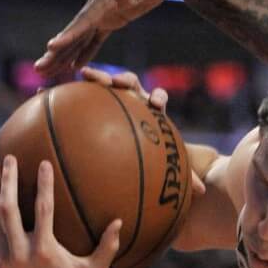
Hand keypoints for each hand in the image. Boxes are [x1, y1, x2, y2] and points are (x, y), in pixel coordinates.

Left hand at [0, 157, 119, 267]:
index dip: (44, 185)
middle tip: (10, 159)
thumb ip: (108, 246)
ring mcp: (5, 258)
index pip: (43, 211)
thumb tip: (119, 221)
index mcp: (46, 252)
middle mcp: (21, 254)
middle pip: (8, 210)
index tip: (44, 164)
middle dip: (8, 182)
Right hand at [35, 0, 190, 77]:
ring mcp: (104, 12)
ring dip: (63, 54)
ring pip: (79, 37)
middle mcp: (99, 6)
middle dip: (57, 51)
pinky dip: (83, 52)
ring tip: (46, 70)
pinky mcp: (112, 19)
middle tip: (39, 68)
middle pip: (74, 32)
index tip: (51, 47)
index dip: (68, 36)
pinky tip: (74, 66)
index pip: (83, 21)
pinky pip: (94, 39)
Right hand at [79, 67, 204, 196]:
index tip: (155, 103)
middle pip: (132, 83)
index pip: (157, 99)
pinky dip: (80, 87)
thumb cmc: (151, 155)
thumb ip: (182, 174)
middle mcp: (133, 99)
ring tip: (90, 76)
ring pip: (107, 82)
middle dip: (126, 80)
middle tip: (119, 82)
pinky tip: (64, 87)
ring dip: (101, 76)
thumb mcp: (166, 165)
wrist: (129, 148)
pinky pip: (86, 92)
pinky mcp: (96, 98)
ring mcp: (113, 97)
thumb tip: (202, 191)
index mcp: (151, 111)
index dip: (158, 98)